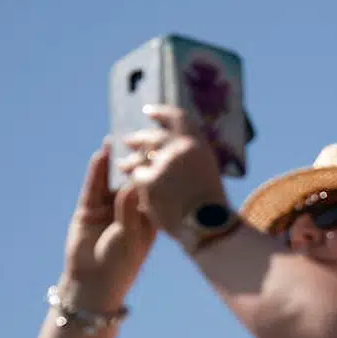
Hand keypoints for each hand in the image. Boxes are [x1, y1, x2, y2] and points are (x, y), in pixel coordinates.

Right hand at [61, 143, 156, 309]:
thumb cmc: (121, 263)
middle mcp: (129, 209)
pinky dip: (97, 171)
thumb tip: (133, 184)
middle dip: (137, 160)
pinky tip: (101, 154)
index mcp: (149, 217)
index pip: (156, 189)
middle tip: (143, 136)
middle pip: (134, 180)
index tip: (166, 151)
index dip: (159, 172)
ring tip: (120, 138)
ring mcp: (108, 208)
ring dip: (117, 160)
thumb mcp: (131, 236)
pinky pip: (94, 186)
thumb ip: (130, 210)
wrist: (95, 282)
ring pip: (113, 179)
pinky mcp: (88, 209)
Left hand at [116, 106, 228, 237]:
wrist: (209, 226)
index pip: (177, 117)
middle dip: (138, 138)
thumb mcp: (207, 173)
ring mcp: (162, 164)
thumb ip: (190, 159)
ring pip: (139, 157)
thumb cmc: (213, 206)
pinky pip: (136, 178)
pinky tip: (129, 185)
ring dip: (130, 160)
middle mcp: (179, 149)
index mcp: (197, 144)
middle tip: (129, 140)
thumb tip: (174, 150)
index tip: (149, 111)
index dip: (161, 112)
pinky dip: (135, 182)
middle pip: (152, 137)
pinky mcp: (149, 182)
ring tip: (123, 165)